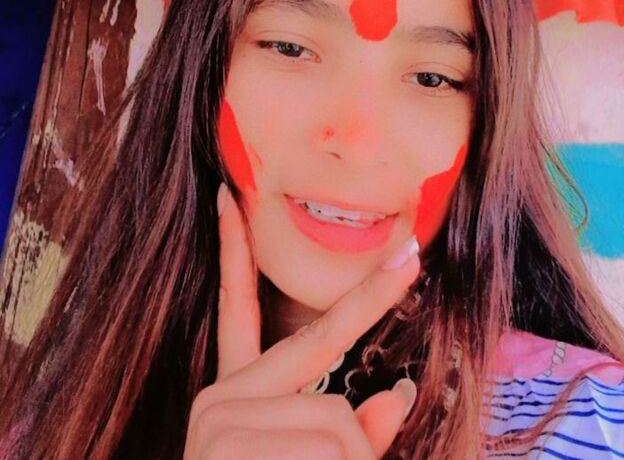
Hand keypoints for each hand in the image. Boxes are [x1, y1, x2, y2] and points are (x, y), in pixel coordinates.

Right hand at [182, 183, 419, 459]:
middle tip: (370, 386)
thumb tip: (397, 396)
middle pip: (322, 349)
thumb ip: (354, 429)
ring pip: (338, 414)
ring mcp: (219, 418)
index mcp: (238, 395)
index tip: (227, 196)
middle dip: (360, 374)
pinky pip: (328, 444)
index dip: (234, 247)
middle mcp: (221, 398)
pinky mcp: (222, 441)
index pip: (238, 305)